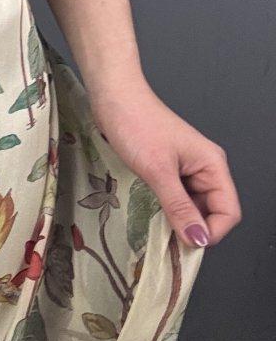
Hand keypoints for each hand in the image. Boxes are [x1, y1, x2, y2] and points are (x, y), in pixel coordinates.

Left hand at [89, 81, 240, 248]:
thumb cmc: (136, 125)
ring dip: (179, 218)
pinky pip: (175, 195)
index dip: (212, 231)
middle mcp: (204, 167)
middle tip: (169, 242)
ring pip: (191, 204)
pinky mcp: (165, 166)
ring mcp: (184, 167)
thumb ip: (179, 207)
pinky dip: (167, 207)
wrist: (112, 96)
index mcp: (212, 165)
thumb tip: (198, 240)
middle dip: (194, 227)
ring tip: (158, 229)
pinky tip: (152, 214)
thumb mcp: (158, 171)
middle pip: (211, 210)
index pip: (228, 211)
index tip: (187, 245)